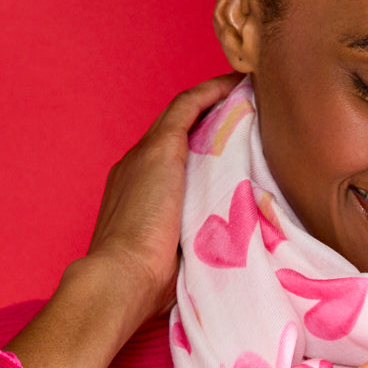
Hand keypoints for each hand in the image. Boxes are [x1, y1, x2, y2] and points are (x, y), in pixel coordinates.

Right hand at [6, 75, 238, 367]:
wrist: (119, 279)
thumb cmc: (146, 284)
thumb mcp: (175, 256)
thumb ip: (193, 241)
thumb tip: (226, 251)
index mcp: (137, 192)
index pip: (173, 157)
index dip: (200, 143)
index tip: (229, 138)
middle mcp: (137, 166)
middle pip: (179, 131)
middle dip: (210, 116)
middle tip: (246, 107)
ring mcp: (145, 156)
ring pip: (184, 114)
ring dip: (215, 99)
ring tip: (247, 90)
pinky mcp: (160, 151)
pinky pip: (188, 107)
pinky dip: (212, 92)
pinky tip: (238, 83)